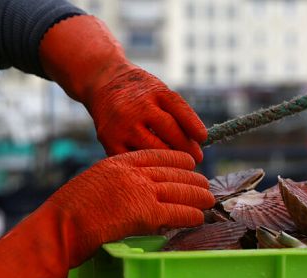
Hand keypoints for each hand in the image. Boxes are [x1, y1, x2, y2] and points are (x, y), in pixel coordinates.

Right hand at [39, 15, 206, 160]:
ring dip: (170, 160)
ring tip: (181, 166)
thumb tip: (197, 142)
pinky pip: (133, 159)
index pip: (179, 109)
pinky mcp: (108, 140)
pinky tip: (158, 167)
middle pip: (169, 132)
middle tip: (197, 159)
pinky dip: (148, 164)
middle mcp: (137, 107)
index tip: (203, 138)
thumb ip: (178, 113)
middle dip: (186, 148)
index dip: (193, 125)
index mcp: (155, 92)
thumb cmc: (142, 92)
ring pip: (152, 149)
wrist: (103, 81)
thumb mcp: (161, 92)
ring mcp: (122, 124)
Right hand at [47, 149, 213, 265]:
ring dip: (198, 197)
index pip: (158, 155)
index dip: (179, 160)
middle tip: (205, 185)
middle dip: (193, 179)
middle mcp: (133, 173)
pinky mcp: (146, 214)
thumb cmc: (69, 213)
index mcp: (119, 162)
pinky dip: (191, 215)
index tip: (190, 163)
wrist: (58, 229)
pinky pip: (178, 213)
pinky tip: (198, 218)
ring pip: (181, 191)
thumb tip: (137, 192)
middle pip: (174, 172)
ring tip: (208, 201)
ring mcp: (141, 192)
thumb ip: (118, 182)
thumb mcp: (95, 183)